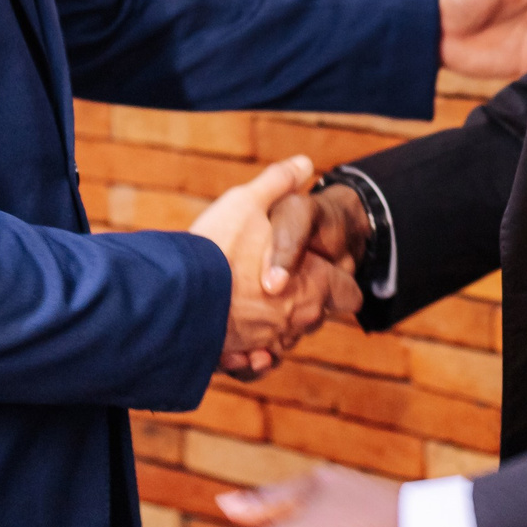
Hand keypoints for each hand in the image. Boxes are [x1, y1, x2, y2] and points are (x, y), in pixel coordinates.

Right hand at [191, 158, 360, 376]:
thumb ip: (278, 183)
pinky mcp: (241, 359)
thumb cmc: (217, 248)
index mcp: (313, 283)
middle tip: (276, 280)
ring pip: (286, 340)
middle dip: (303, 301)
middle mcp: (297, 319)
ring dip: (274, 326)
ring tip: (248, 302)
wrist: (176, 298)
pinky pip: (257, 362)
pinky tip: (236, 336)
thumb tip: (306, 164)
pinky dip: (251, 353)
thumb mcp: (248, 202)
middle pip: (317, 317)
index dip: (339, 281)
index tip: (321, 271)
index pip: (350, 294)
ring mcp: (270, 342)